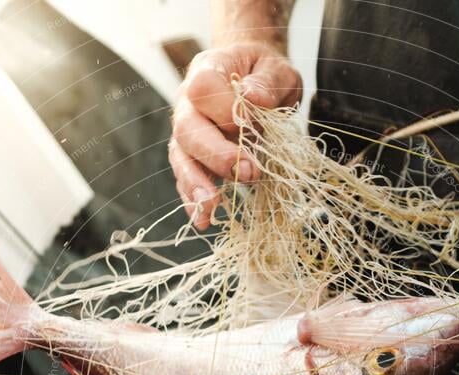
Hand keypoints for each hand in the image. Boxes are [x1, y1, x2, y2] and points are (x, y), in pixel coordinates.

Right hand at [169, 42, 302, 229]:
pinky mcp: (192, 157)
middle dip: (216, 154)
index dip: (224, 107)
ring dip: (196, 183)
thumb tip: (255, 98)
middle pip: (187, 128)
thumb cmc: (263, 73)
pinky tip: (203, 219)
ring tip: (211, 205)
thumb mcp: (277, 69)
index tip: (251, 122)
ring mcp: (186, 132)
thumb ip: (268, 82)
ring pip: (181, 157)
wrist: (250, 74)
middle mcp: (188, 103)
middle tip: (249, 172)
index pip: (203, 87)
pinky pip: (186, 179)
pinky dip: (193, 201)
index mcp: (208, 71)